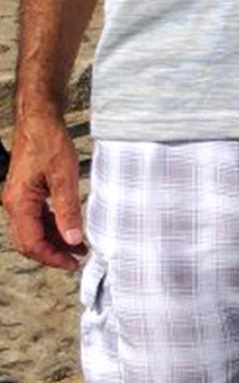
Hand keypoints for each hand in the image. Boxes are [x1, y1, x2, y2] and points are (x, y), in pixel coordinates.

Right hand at [3, 112, 84, 271]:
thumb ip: (68, 209)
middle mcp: (14, 203)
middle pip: (29, 241)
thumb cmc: (49, 141)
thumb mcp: (64, 176)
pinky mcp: (26, 191)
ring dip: (54, 241)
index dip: (52, 257)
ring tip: (79, 247)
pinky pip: (36, 217)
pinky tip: (69, 228)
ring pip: (33, 230)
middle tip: (77, 260)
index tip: (72, 264)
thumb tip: (73, 239)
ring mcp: (19, 198)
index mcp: (19, 203)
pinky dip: (52, 226)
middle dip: (53, 253)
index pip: (32, 243)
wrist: (39, 118)